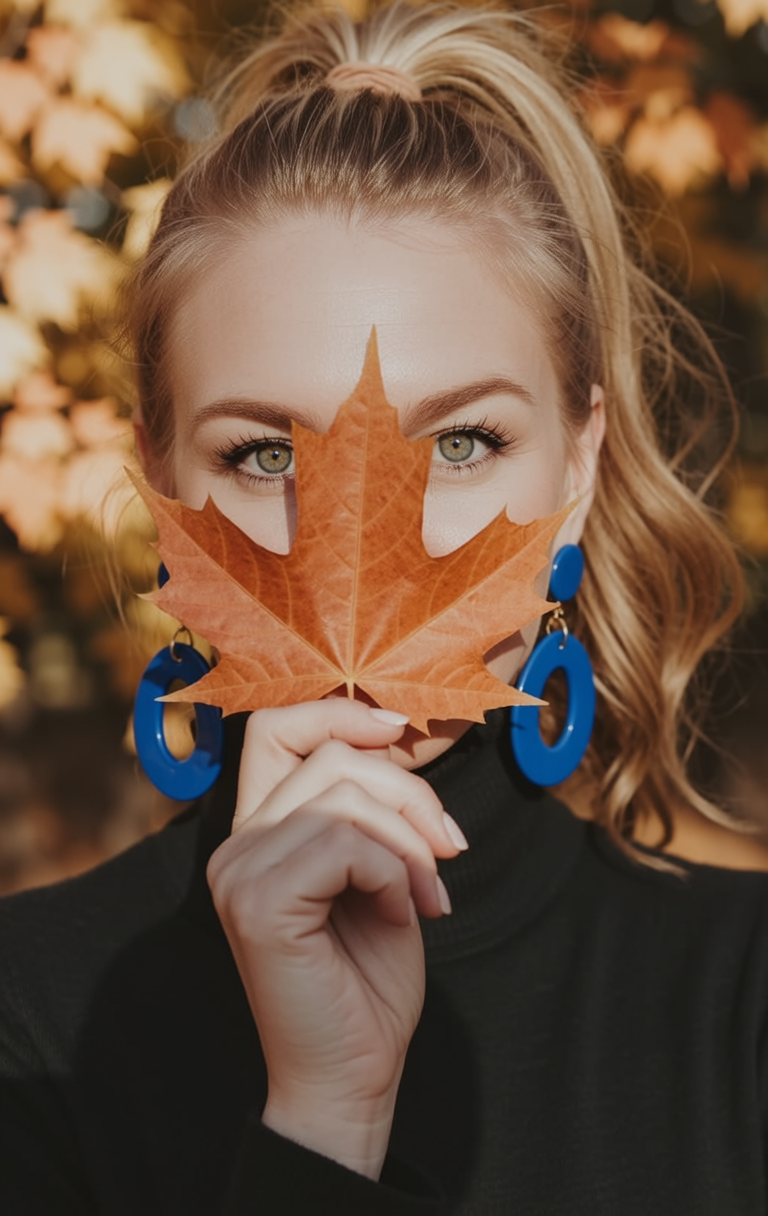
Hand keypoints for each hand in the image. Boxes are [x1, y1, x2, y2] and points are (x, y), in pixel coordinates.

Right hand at [206, 699, 464, 1178]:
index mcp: (259, 833)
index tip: (401, 729)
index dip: (339, 712)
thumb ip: (368, 809)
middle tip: (449, 849)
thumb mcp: (378, 873)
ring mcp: (239, 872)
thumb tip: (394, 730)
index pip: (272, 728)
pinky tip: (401, 914)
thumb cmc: (368, 982)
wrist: (354, 1076)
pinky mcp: (258, 902)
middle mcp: (236, 845)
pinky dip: (392, 872)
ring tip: (428, 895)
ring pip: (344, 798)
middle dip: (409, 792)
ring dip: (409, 843)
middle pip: (329, 756)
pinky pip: (344, 843)